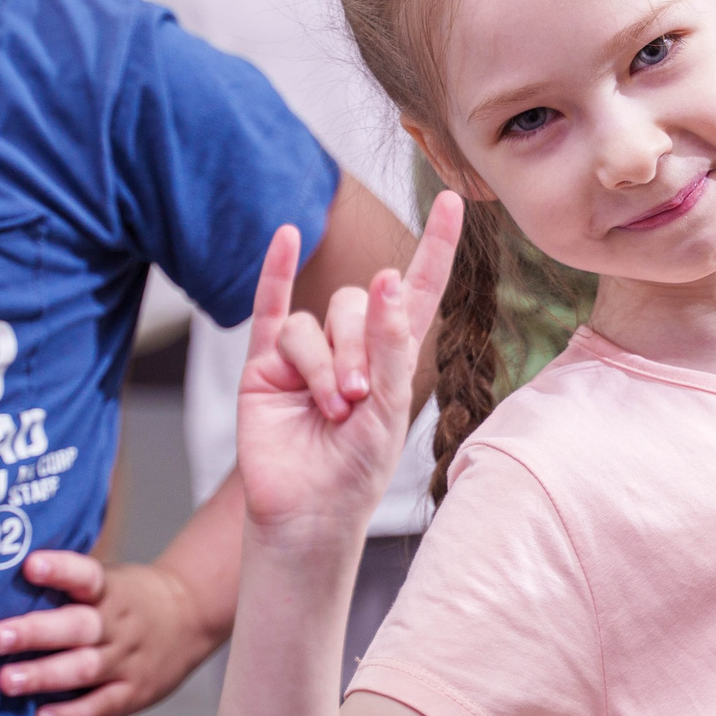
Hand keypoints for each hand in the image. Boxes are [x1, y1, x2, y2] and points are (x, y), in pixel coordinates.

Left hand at [0, 552, 218, 715]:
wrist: (194, 617)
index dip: (60, 570)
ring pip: (86, 668)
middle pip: (79, 627)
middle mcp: (119, 624)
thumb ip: (65, 587)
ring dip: (45, 675)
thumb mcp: (108, 580)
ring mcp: (128, 659)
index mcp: (111, 590)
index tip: (30, 566)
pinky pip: (102, 705)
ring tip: (7, 681)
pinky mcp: (134, 691)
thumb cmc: (129, 599)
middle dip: (37, 632)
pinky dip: (73, 714)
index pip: (86, 576)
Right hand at [239, 192, 459, 549]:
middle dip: (358, 349)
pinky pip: (269, 308)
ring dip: (323, 365)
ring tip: (332, 408)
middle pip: (355, 303)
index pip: (419, 289)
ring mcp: (306, 352)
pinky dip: (275, 272)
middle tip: (357, 398)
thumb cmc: (356, 469)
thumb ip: (390, 346)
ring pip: (312, 323)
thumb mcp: (389, 409)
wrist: (307, 513)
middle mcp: (351, 344)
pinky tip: (284, 236)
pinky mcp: (264, 365)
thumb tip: (384, 279)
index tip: (451, 202)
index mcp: (394, 352)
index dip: (436, 246)